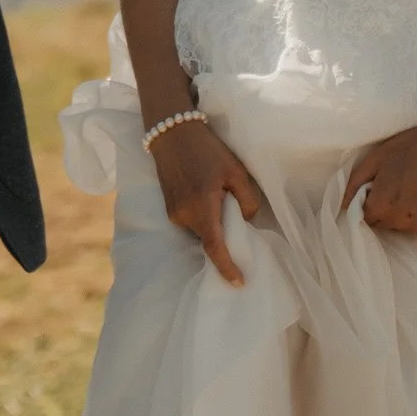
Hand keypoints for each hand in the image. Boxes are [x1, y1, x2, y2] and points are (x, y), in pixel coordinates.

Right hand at [147, 117, 266, 285]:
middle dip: (226, 236)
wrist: (171, 132)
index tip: (239, 283)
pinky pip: (192, 223)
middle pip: (210, 239)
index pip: (215, 247)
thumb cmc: (206, 149)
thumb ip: (247, 199)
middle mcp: (184, 216)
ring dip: (214, 224)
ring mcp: (174, 214)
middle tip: (238, 216)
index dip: (227, 268)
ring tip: (221, 198)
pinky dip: (204, 218)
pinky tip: (208, 196)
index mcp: (202, 207)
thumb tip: (246, 220)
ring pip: (201, 231)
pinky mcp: (170, 209)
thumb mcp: (235, 170)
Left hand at [339, 113, 416, 236]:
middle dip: (382, 210)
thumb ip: (354, 183)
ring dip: (400, 215)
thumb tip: (341, 205)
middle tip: (394, 186)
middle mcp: (402, 220)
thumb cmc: (411, 146)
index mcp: (383, 205)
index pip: (364, 217)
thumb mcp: (376, 158)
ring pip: (401, 227)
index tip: (376, 189)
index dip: (367, 203)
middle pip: (382, 224)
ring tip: (410, 190)